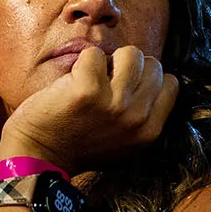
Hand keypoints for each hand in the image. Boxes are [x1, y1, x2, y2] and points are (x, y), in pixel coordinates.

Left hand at [0, 45, 179, 173]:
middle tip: (105, 84)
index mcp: (150, 131)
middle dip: (128, 67)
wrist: (40, 157)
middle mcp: (137, 118)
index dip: (146, 78)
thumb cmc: (80, 145)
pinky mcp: (88, 91)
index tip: (125, 88)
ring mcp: (114, 104)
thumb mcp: (125, 140)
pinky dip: (82, 63)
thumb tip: (154, 76)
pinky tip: (72, 84)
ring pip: (130, 53)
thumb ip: (143, 114)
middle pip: (152, 64)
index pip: (170, 83)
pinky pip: (94, 54)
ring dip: (109, 60)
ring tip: (92, 80)